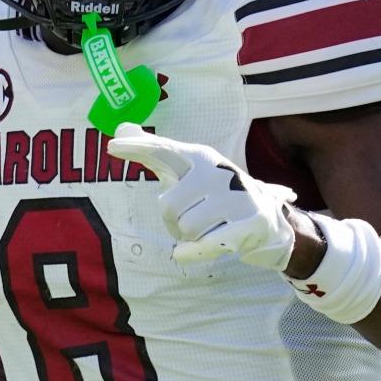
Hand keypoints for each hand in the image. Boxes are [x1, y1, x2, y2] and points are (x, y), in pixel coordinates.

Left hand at [107, 123, 297, 270]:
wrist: (268, 220)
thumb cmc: (217, 195)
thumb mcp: (187, 171)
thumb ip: (155, 151)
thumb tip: (121, 128)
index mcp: (201, 157)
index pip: (163, 150)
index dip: (137, 147)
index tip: (112, 146)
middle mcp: (218, 171)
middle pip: (167, 205)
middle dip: (173, 220)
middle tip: (193, 216)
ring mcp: (236, 197)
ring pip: (185, 228)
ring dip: (189, 236)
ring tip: (208, 227)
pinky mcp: (248, 224)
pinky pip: (204, 244)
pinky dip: (191, 252)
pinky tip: (184, 253)